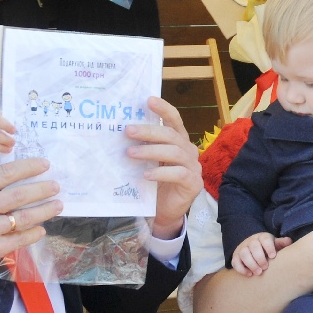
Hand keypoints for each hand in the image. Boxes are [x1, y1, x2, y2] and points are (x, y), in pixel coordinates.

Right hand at [0, 157, 61, 283]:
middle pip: (19, 196)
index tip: (45, 165)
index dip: (29, 168)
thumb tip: (22, 175)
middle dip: (42, 189)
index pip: (6, 174)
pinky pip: (20, 239)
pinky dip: (34, 232)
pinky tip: (40, 228)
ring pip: (24, 218)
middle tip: (56, 186)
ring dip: (44, 211)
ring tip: (57, 205)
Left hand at [125, 96, 202, 239]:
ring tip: (130, 153)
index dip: (163, 109)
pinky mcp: (193, 184)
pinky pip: (179, 174)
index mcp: (178, 141)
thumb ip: (142, 146)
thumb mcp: (147, 161)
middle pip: (171, 135)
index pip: (174, 120)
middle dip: (149, 131)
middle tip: (127, 130)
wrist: (163, 212)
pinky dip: (161, 173)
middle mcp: (188, 151)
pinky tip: (146, 175)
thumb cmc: (153, 183)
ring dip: (151, 151)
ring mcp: (193, 167)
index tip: (148, 100)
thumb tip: (119, 130)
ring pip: (174, 153)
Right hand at [232, 232, 280, 275]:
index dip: (269, 247)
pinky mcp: (236, 257)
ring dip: (251, 264)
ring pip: (243, 253)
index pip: (265, 239)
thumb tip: (289, 241)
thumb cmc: (267, 249)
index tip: (273, 256)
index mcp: (262, 237)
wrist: (252, 249)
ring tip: (258, 272)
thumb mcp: (275, 244)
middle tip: (265, 267)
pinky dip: (241, 269)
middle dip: (259, 258)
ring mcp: (242, 248)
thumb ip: (281, 243)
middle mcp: (251, 241)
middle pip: (254, 246)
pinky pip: (235, 262)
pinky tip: (249, 274)